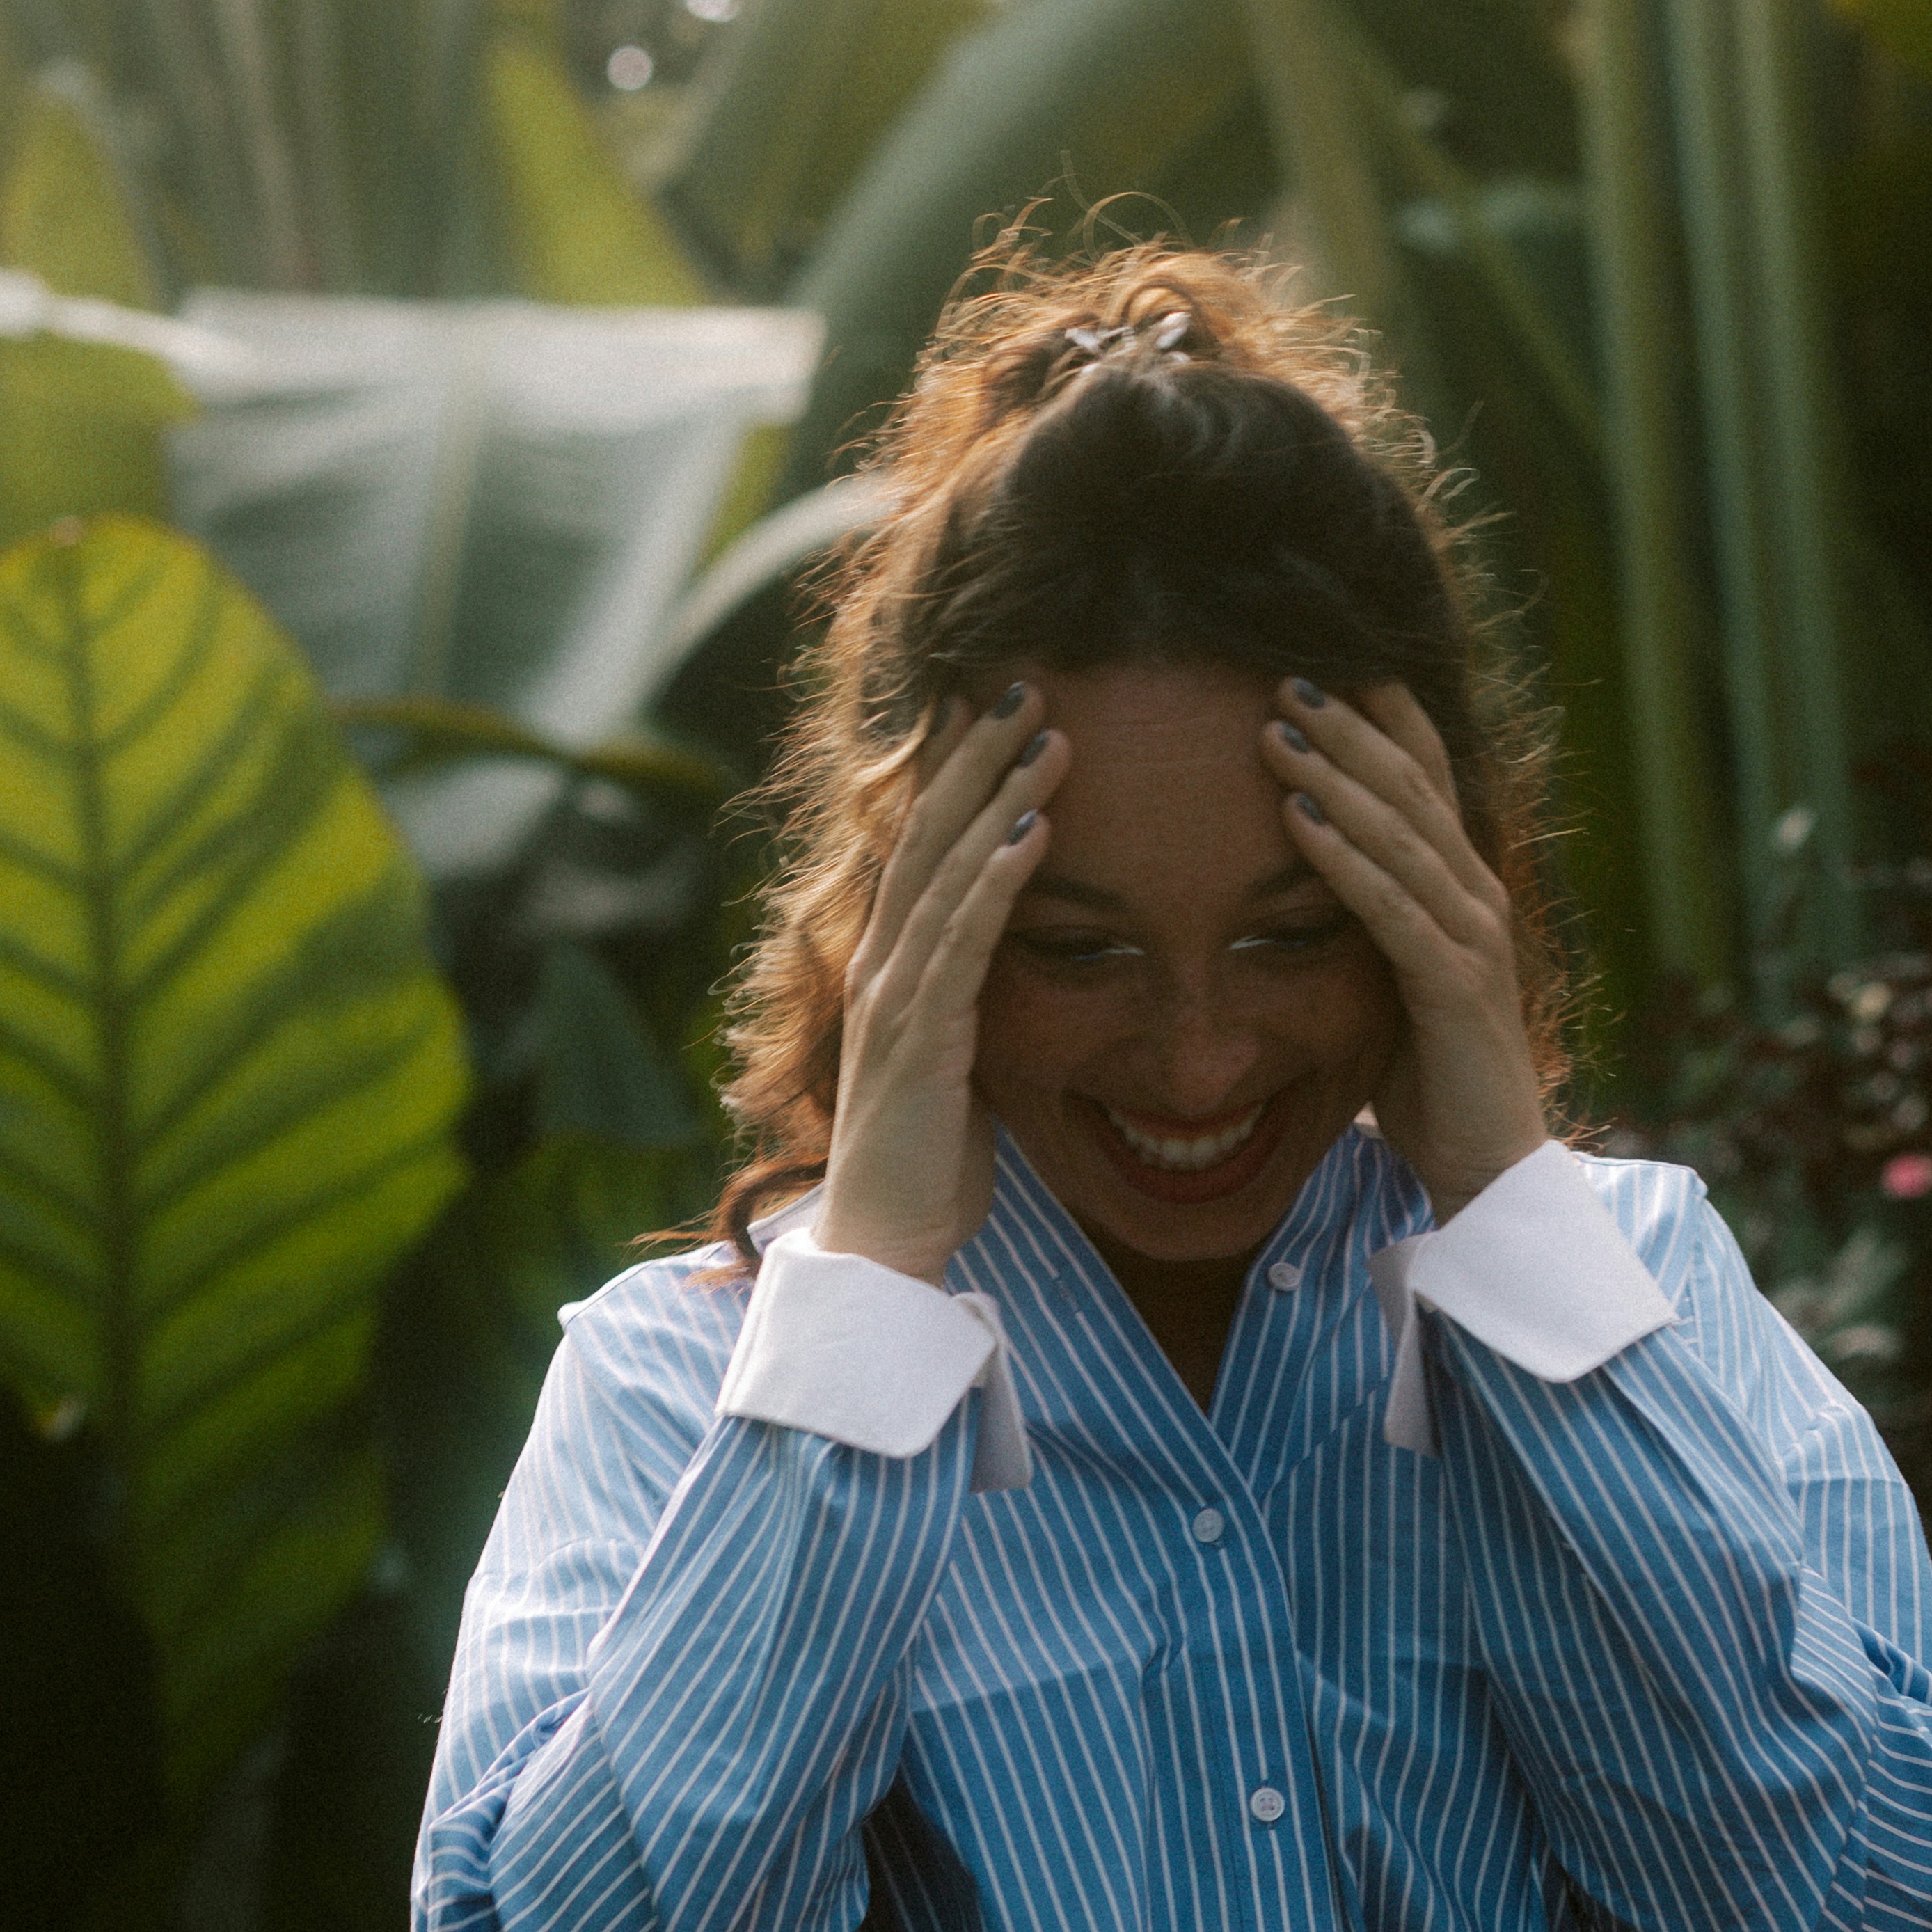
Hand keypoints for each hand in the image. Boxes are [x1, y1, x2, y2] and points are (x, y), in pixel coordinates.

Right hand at [816, 686, 1066, 1280]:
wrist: (886, 1246)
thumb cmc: (929, 1162)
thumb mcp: (959, 1063)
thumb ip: (972, 1005)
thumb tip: (1012, 968)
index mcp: (894, 967)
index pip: (926, 849)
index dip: (959, 776)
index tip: (1001, 714)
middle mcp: (884, 966)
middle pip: (930, 835)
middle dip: (978, 757)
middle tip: (1027, 685)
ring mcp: (897, 998)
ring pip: (947, 873)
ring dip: (998, 798)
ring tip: (1047, 734)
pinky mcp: (922, 1039)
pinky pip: (963, 945)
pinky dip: (996, 884)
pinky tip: (1031, 834)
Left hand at [1265, 674, 1548, 1214]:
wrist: (1488, 1169)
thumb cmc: (1433, 1081)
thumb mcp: (1392, 983)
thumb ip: (1367, 927)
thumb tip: (1303, 886)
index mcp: (1465, 892)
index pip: (1428, 782)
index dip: (1384, 718)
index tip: (1329, 663)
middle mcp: (1479, 900)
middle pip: (1412, 788)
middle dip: (1347, 727)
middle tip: (1281, 673)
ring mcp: (1474, 940)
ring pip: (1402, 835)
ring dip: (1335, 775)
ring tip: (1273, 727)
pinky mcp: (1455, 987)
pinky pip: (1389, 908)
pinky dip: (1341, 858)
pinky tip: (1296, 817)